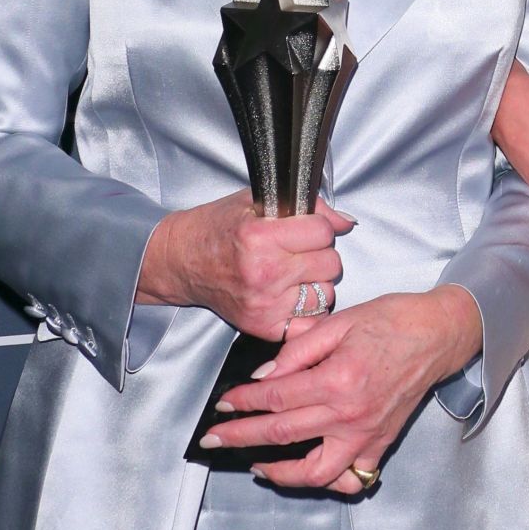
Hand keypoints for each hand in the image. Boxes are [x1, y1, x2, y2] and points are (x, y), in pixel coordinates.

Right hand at [136, 189, 354, 342]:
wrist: (182, 261)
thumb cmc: (218, 228)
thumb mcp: (257, 202)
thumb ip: (307, 206)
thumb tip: (346, 222)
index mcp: (261, 237)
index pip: (323, 232)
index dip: (319, 227)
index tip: (306, 228)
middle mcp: (265, 273)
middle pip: (330, 263)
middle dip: (320, 254)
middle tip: (299, 251)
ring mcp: (265, 304)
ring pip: (326, 293)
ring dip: (317, 283)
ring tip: (294, 273)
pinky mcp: (264, 327)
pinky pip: (311, 321)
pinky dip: (309, 310)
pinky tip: (294, 296)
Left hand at [201, 284, 483, 489]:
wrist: (439, 334)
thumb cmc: (394, 321)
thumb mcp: (340, 322)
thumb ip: (299, 349)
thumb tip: (265, 374)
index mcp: (337, 379)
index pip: (275, 397)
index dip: (243, 401)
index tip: (223, 404)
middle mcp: (350, 414)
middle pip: (282, 434)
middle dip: (240, 437)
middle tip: (215, 437)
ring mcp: (366, 435)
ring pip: (314, 472)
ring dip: (279, 473)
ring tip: (255, 464)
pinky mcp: (380, 444)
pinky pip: (350, 477)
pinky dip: (327, 481)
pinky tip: (307, 471)